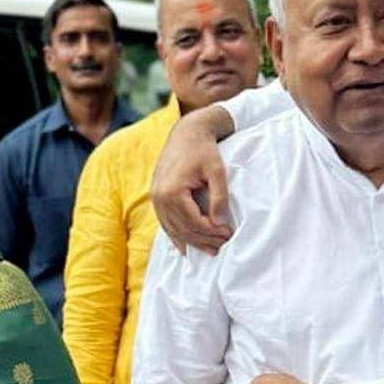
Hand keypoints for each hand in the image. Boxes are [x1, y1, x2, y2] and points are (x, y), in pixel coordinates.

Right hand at [150, 107, 234, 254]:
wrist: (186, 134)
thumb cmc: (204, 150)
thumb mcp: (217, 171)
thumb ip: (219, 197)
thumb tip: (220, 223)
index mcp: (172, 191)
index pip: (193, 222)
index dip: (212, 232)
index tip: (228, 234)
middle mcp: (159, 198)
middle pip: (183, 229)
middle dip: (205, 240)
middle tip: (223, 245)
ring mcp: (155, 199)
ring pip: (173, 229)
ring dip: (192, 242)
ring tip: (211, 249)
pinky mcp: (156, 197)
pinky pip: (165, 223)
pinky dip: (176, 237)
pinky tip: (185, 248)